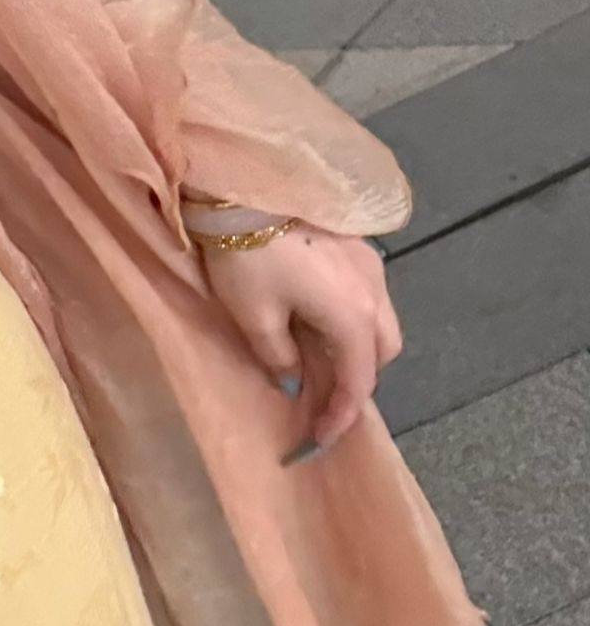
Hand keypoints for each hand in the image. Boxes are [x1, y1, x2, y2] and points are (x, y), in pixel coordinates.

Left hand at [202, 224, 401, 452]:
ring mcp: (370, 264)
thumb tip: (293, 379)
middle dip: (356, 379)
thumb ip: (278, 356)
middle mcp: (375, 292)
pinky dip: (348, 319)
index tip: (320, 439)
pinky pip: (365, 296)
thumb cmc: (247, 256)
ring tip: (315, 360)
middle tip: (320, 397)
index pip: (358, 380)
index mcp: (353, 316)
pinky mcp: (356, 244)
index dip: (342, 415)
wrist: (244, 186)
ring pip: (378, 321)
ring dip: (354, 347)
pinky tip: (315, 319)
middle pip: (381, 351)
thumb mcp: (253, 315)